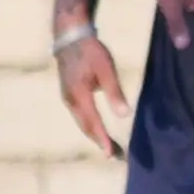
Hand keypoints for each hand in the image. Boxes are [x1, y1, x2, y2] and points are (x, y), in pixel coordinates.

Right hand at [55, 32, 127, 157]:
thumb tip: (125, 115)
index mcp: (80, 96)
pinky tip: (98, 130)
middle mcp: (71, 101)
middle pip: (86, 127)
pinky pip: (80, 116)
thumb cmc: (91, 51)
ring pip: (82, 122)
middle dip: (100, 142)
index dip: (103, 139)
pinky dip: (90, 126)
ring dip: (95, 136)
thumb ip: (114, 92)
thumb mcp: (106, 70)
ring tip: (109, 148)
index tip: (110, 154)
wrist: (70, 37)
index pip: (93, 122)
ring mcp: (68, 99)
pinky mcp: (69, 95)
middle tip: (114, 156)